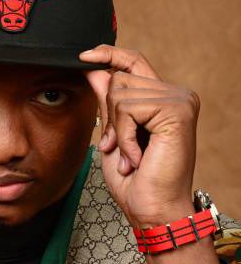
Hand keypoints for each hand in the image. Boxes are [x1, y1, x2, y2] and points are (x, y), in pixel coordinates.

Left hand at [80, 44, 199, 227]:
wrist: (153, 209)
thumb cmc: (136, 181)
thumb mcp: (114, 134)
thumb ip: (108, 103)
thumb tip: (95, 70)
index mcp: (163, 98)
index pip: (134, 61)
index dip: (108, 54)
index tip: (84, 56)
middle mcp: (176, 94)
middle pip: (119, 77)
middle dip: (109, 116)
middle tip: (121, 148)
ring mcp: (180, 100)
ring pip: (120, 92)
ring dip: (117, 130)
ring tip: (131, 155)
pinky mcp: (177, 109)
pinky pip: (128, 108)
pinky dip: (124, 136)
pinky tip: (137, 157)